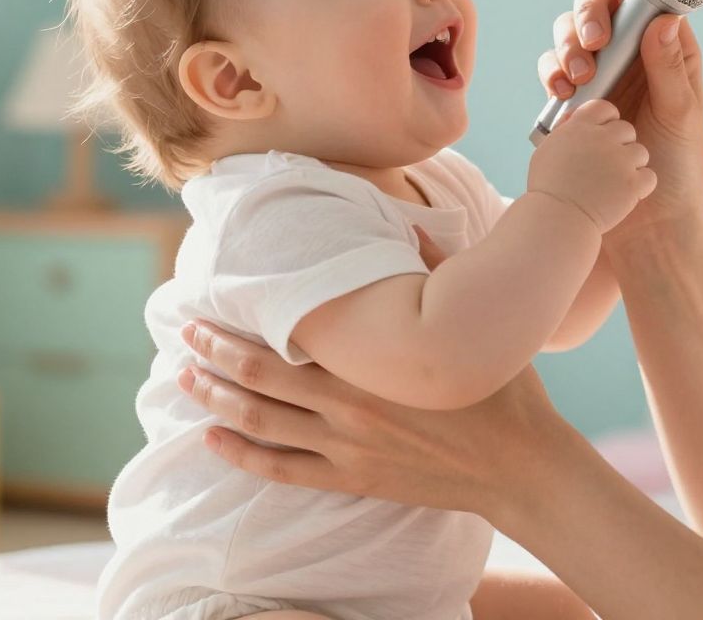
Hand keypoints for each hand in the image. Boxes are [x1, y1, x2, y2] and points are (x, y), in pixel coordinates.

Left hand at [178, 239, 575, 522]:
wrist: (519, 464)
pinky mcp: (353, 479)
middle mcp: (347, 402)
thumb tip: (411, 223)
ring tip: (184, 377)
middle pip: (260, 375)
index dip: (245, 317)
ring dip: (216, 398)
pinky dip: (241, 455)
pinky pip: (282, 469)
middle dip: (216, 351)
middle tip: (186, 329)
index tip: (215, 297)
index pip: (290, 333)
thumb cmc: (500, 388)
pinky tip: (211, 440)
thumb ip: (435, 269)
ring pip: (261, 421)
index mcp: (370, 359)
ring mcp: (346, 446)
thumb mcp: (468, 321)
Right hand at [526, 99, 655, 231]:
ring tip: (614, 183)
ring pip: (640, 152)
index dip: (607, 121)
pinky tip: (624, 195)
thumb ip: (567, 131)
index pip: (605, 108)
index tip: (603, 136)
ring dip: (631, 166)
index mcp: (579, 127)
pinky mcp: (632, 183)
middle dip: (621, 146)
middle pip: (626, 129)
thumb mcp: (548, 150)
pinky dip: (640, 187)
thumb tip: (576, 118)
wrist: (556, 221)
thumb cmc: (549, 189)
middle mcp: (601, 138)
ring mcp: (619, 161)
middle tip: (608, 166)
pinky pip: (648, 176)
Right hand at [539, 0, 702, 245]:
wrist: (649, 225)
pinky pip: (553, 71)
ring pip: (570, 34)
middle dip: (590, 14)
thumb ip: (670, 71)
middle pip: (600, 7)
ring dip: (568, 45)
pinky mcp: (573, 101)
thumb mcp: (681, 118)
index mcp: (665, 50)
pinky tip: (562, 95)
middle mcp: (630, 55)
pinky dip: (552, 74)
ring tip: (579, 79)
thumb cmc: (679, 170)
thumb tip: (664, 19)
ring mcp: (599, 75)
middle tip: (595, 40)